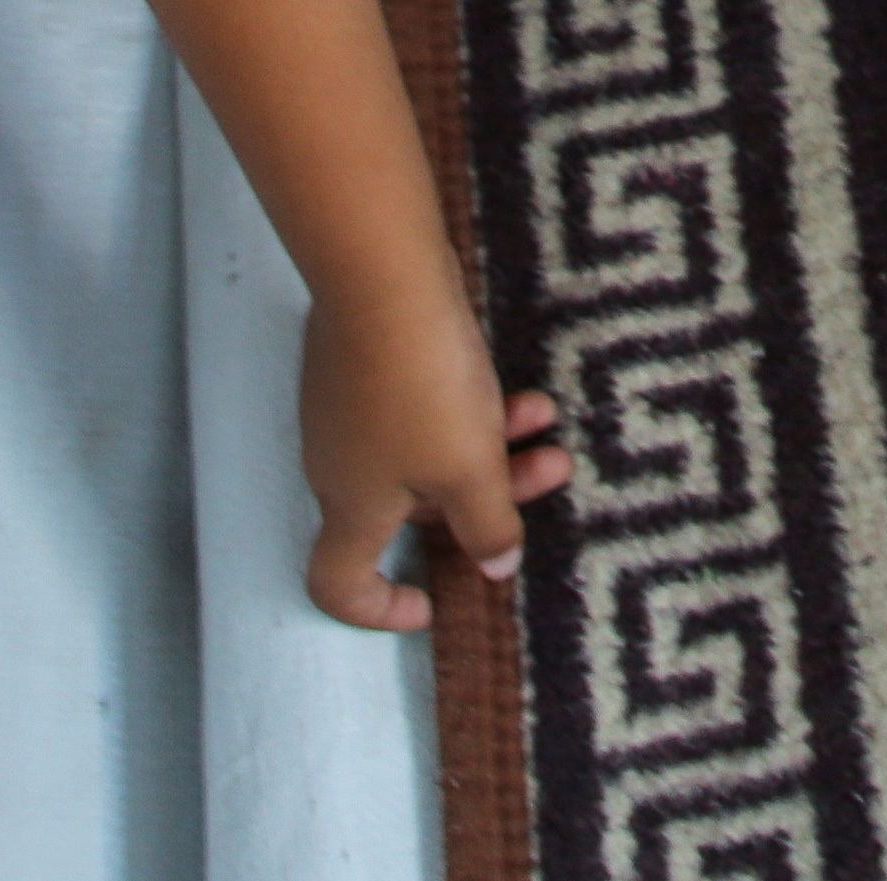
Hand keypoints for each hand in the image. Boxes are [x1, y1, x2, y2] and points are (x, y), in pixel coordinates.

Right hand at [299, 293, 573, 632]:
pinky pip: (418, 407)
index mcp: (353, 509)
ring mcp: (346, 410)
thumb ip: (486, 526)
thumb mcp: (470, 468)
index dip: (377, 610)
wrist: (383, 275)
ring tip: (547, 422)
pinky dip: (467, 407)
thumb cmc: (422, 385)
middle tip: (550, 473)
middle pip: (410, 510)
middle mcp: (338, 466)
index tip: (430, 602)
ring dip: (490, 445)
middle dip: (485, 499)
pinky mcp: (361, 363)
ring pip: (424, 452)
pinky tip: (520, 389)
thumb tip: (494, 568)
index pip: (336, 586)